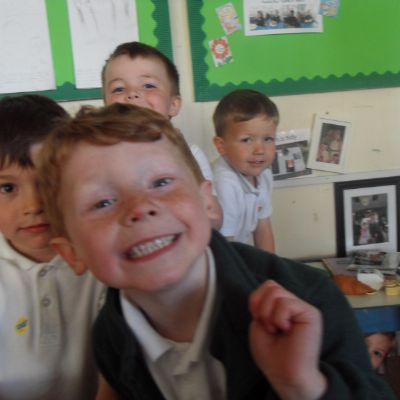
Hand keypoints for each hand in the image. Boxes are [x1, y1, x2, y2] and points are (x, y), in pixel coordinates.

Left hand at [249, 280, 326, 399]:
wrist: (284, 374)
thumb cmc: (272, 354)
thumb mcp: (259, 322)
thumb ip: (263, 303)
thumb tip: (270, 289)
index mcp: (282, 306)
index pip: (268, 285)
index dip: (256, 300)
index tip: (258, 319)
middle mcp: (294, 304)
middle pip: (271, 285)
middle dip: (261, 307)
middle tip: (268, 327)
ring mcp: (303, 307)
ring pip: (276, 292)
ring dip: (268, 314)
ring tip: (276, 330)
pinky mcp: (311, 313)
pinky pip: (286, 303)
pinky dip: (278, 318)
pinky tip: (286, 330)